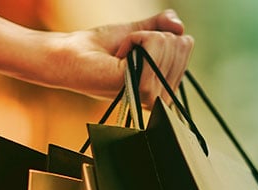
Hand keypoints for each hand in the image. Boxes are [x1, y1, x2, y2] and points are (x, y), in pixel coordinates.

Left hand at [28, 10, 193, 104]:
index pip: (186, 45)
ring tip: (121, 54)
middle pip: (181, 43)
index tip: (134, 48)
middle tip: (126, 50)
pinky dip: (134, 39)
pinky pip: (154, 44)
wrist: (71, 54)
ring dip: (140, 37)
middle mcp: (162, 95)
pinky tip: (118, 55)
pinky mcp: (141, 87)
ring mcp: (152, 94)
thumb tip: (180, 27)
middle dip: (151, 35)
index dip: (158, 35)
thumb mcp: (138, 31)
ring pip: (169, 42)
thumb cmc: (100, 46)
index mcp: (165, 85)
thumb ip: (162, 25)